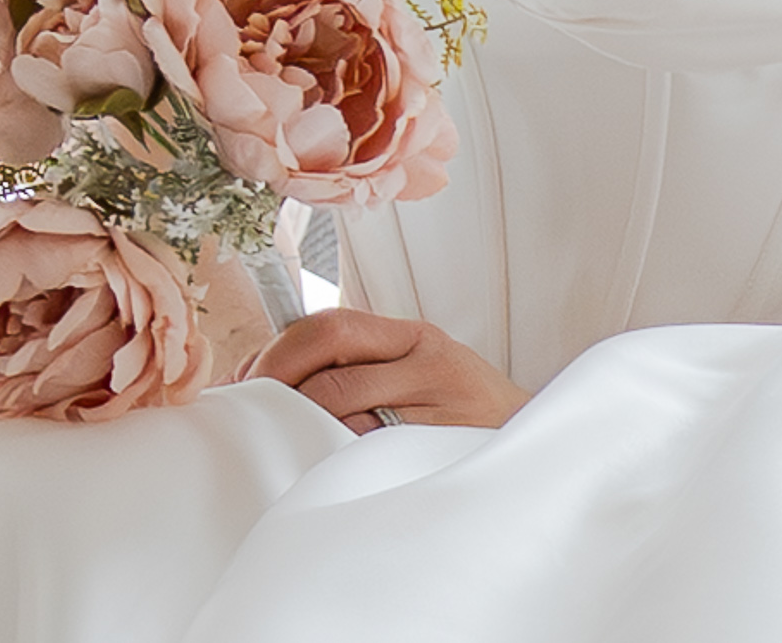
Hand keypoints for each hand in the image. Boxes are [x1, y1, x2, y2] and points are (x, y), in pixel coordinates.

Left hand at [241, 308, 531, 434]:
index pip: (329, 322)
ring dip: (300, 413)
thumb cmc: (468, 425)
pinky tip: (330, 460)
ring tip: (284, 435)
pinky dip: (338, 446)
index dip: (277, 348)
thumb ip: (368, 376)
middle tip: (252, 406)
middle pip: (329, 339)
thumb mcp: (424, 384)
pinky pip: (367, 438)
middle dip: (278, 370)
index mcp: (412, 338)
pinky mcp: (441, 430)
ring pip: (339, 392)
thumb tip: (285, 391)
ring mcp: (436, 390)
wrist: (535, 449)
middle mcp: (424, 353)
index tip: (246, 380)